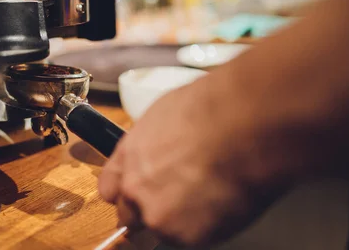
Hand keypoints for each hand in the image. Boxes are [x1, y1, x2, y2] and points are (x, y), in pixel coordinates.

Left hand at [98, 76, 285, 246]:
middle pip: (129, 216)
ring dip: (179, 220)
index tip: (135, 195)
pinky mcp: (187, 236)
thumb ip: (153, 145)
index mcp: (128, 157)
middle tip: (177, 200)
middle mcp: (135, 188)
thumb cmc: (209, 111)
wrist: (238, 126)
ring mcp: (158, 215)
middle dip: (148, 211)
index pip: (110, 189)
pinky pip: (193, 238)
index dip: (126, 193)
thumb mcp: (164, 116)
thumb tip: (161, 151)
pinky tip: (221, 202)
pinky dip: (206, 227)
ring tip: (208, 196)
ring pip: (163, 230)